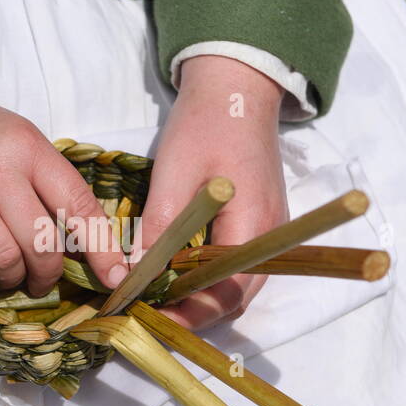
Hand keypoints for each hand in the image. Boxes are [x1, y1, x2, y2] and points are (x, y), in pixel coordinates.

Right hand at [0, 81, 128, 296]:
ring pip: (5, 261)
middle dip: (47, 275)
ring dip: (9, 278)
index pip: (79, 206)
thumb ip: (44, 178)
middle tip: (40, 282)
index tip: (116, 279)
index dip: (103, 250)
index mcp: (28, 146)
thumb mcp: (12, 137)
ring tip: (4, 272)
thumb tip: (82, 238)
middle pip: (42, 245)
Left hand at [138, 55, 287, 329]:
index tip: (151, 318)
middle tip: (146, 314)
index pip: (227, 292)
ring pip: (233, 285)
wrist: (235, 87)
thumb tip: (135, 277)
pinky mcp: (256, 224)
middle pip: (233, 298)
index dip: (190, 313)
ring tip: (154, 299)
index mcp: (254, 225)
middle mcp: (269, 238)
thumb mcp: (174, 173)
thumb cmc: (206, 124)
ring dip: (197, 298)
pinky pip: (233, 266)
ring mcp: (267, 232)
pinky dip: (204, 278)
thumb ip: (159, 228)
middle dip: (191, 313)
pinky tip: (173, 273)